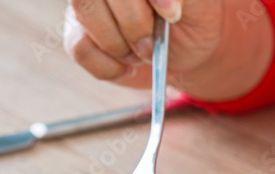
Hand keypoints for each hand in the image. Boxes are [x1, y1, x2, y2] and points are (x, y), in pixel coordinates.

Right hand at [63, 0, 271, 100]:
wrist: (187, 45)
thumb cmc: (192, 16)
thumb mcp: (197, 2)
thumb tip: (169, 6)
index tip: (171, 15)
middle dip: (131, 23)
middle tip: (152, 46)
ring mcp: (88, 2)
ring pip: (84, 12)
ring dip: (118, 44)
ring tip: (143, 55)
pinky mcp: (77, 32)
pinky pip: (80, 46)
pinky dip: (108, 65)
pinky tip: (127, 66)